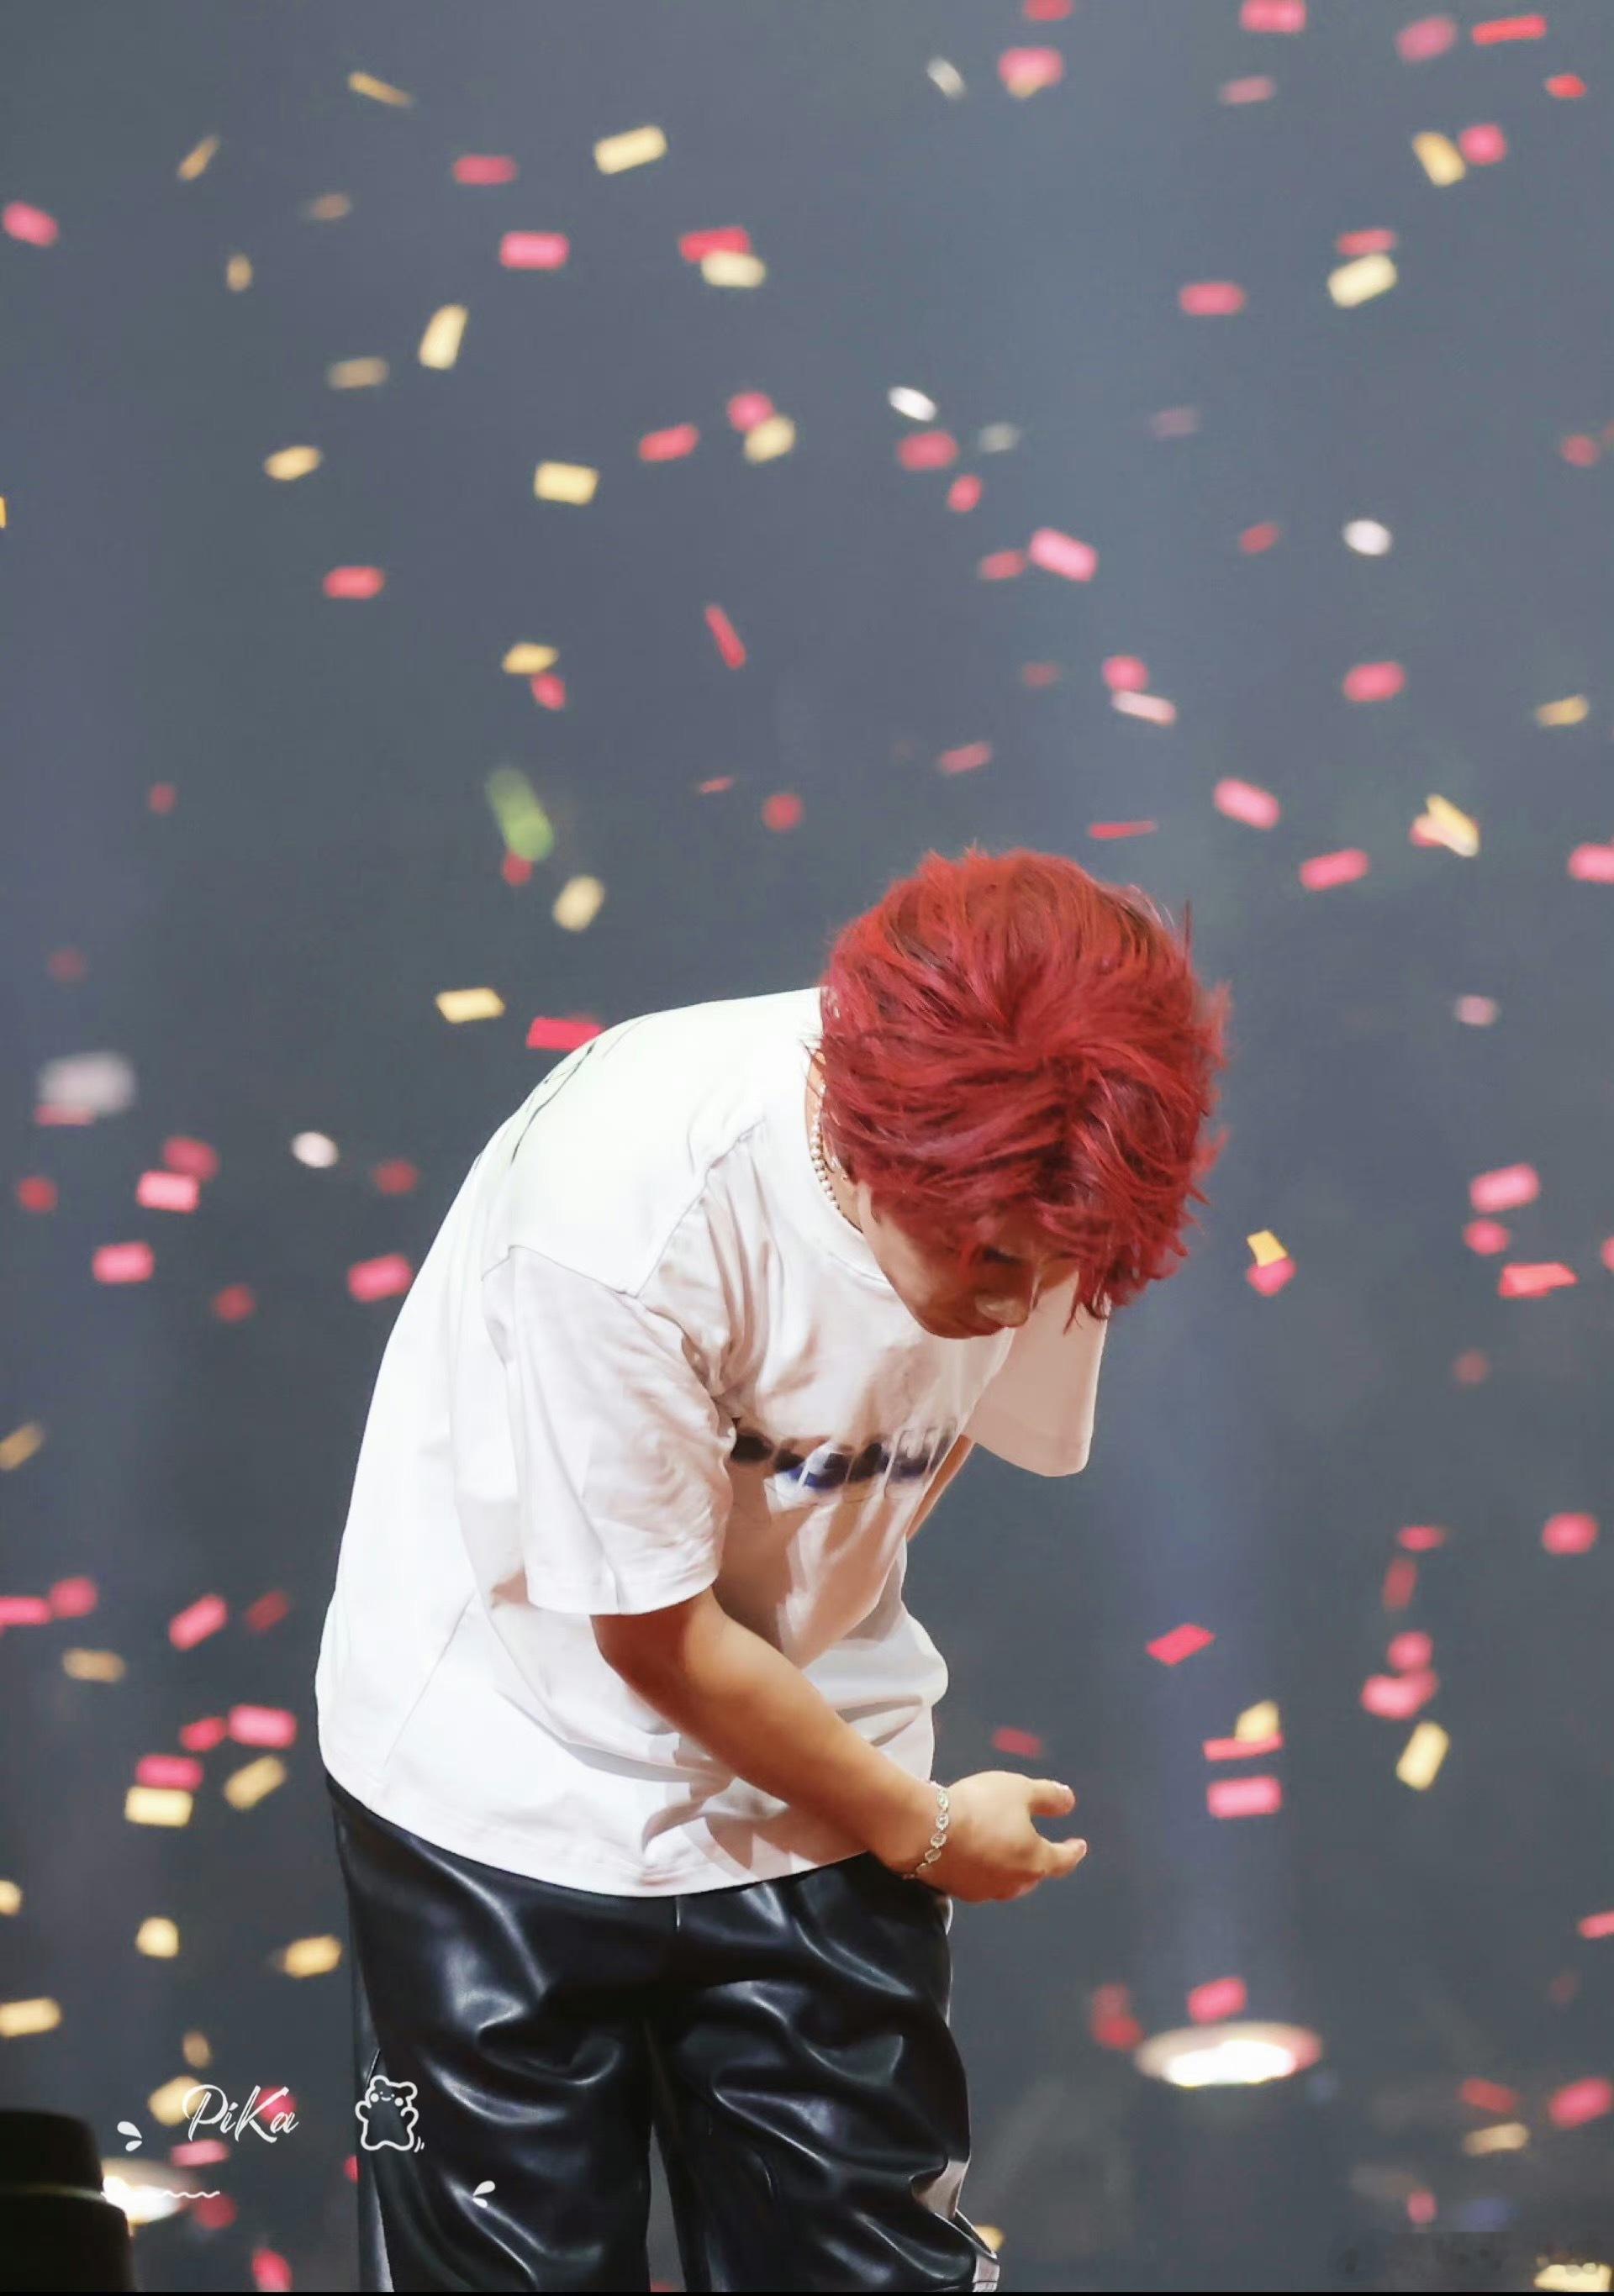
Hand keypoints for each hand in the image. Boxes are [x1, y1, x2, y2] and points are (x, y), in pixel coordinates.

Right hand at [912, 1772, 1087, 1903]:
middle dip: (1039, 1862)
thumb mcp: (1019, 1789)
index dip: (1073, 1851)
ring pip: (1006, 1882)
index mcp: (1034, 1860)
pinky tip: (976, 1856)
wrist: (925, 1830)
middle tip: (1038, 1846)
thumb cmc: (981, 1807)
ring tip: (1006, 1852)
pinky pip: (979, 1880)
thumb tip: (1070, 1802)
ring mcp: (983, 1891)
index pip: (1062, 1859)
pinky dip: (984, 1869)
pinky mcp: (957, 1891)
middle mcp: (1013, 1883)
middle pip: (1034, 1875)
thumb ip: (1048, 1797)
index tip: (1080, 1846)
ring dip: (1010, 1868)